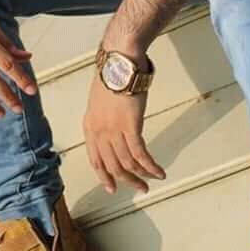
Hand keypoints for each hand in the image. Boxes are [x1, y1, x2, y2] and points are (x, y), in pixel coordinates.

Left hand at [83, 73, 164, 194]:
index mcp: (90, 126)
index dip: (104, 176)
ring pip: (127, 164)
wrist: (119, 62)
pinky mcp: (130, 127)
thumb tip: (114, 127)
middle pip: (113, 166)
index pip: (95, 159)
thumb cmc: (112, 74)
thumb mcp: (100, 98)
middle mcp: (99, 132)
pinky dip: (151, 166)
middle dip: (127, 181)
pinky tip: (159, 171)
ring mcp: (114, 131)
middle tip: (140, 188)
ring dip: (142, 176)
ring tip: (153, 180)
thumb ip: (104, 116)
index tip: (112, 187)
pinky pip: (140, 154)